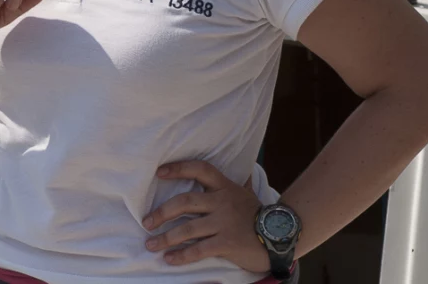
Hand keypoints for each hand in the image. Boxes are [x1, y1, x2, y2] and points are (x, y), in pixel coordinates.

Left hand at [142, 160, 268, 273]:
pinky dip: (182, 255)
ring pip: (188, 229)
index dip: (179, 168)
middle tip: (146, 221)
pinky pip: (199, 250)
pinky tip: (170, 259)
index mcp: (225, 186)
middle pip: (185, 201)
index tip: (159, 172)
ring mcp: (225, 222)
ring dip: (166, 238)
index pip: (200, 169)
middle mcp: (222, 201)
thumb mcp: (242, 193)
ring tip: (151, 244)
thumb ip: (225, 185)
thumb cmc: (255, 214)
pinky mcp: (228, 243)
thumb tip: (208, 173)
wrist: (281, 235)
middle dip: (162, 212)